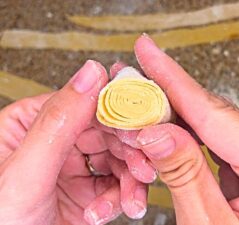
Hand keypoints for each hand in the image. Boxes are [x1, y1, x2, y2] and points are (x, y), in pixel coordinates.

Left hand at [0, 60, 151, 224]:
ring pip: (118, 161)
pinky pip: (115, 187)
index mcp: (32, 124)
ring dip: (130, 181)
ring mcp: (72, 170)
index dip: (118, 111)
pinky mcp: (85, 194)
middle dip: (131, 152)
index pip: (86, 102)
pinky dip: (120, 200)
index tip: (142, 122)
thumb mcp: (25, 172)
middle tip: (145, 166)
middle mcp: (55, 143)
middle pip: (109, 132)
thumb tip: (90, 73)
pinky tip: (105, 213)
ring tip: (131, 200)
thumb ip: (58, 122)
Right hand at [129, 35, 238, 223]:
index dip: (174, 79)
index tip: (147, 53)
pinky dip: (182, 140)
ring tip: (140, 110)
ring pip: (209, 129)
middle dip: (167, 95)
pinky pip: (211, 147)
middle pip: (212, 114)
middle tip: (134, 80)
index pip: (214, 113)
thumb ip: (186, 177)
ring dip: (170, 119)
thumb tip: (156, 131)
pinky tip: (162, 136)